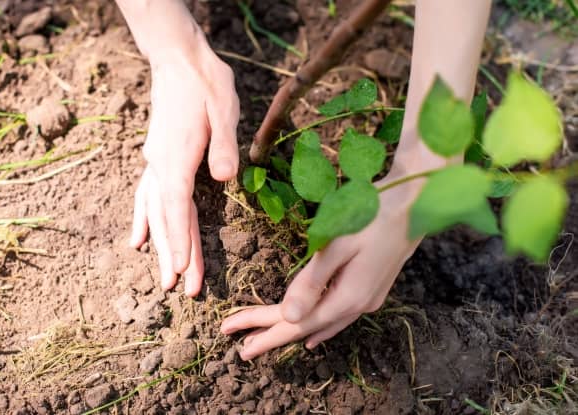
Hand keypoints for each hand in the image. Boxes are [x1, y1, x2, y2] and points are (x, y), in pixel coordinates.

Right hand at [129, 46, 239, 296]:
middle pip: (166, 217)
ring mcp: (155, 162)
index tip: (182, 270)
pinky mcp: (158, 159)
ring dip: (161, 244)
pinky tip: (138, 239)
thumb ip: (224, 145)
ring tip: (163, 277)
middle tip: (178, 289)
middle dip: (174, 254)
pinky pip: (147, 197)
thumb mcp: (224, 108)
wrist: (178, 60)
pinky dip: (144, 221)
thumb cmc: (205, 82)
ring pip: (154, 211)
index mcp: (177, 156)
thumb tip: (226, 180)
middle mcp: (160, 164)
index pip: (176, 207)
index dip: (180, 241)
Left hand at [220, 169, 424, 359]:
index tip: (231, 332)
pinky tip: (310, 335)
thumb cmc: (372, 215)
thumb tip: (288, 317)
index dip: (262, 329)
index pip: (295, 323)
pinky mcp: (372, 291)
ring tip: (265, 341)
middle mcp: (358, 305)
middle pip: (306, 329)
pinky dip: (318, 326)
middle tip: (241, 349)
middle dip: (271, 337)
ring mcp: (368, 300)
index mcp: (347, 296)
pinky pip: (337, 317)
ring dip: (292, 332)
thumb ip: (311, 282)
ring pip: (322, 325)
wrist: (417, 202)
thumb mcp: (337, 244)